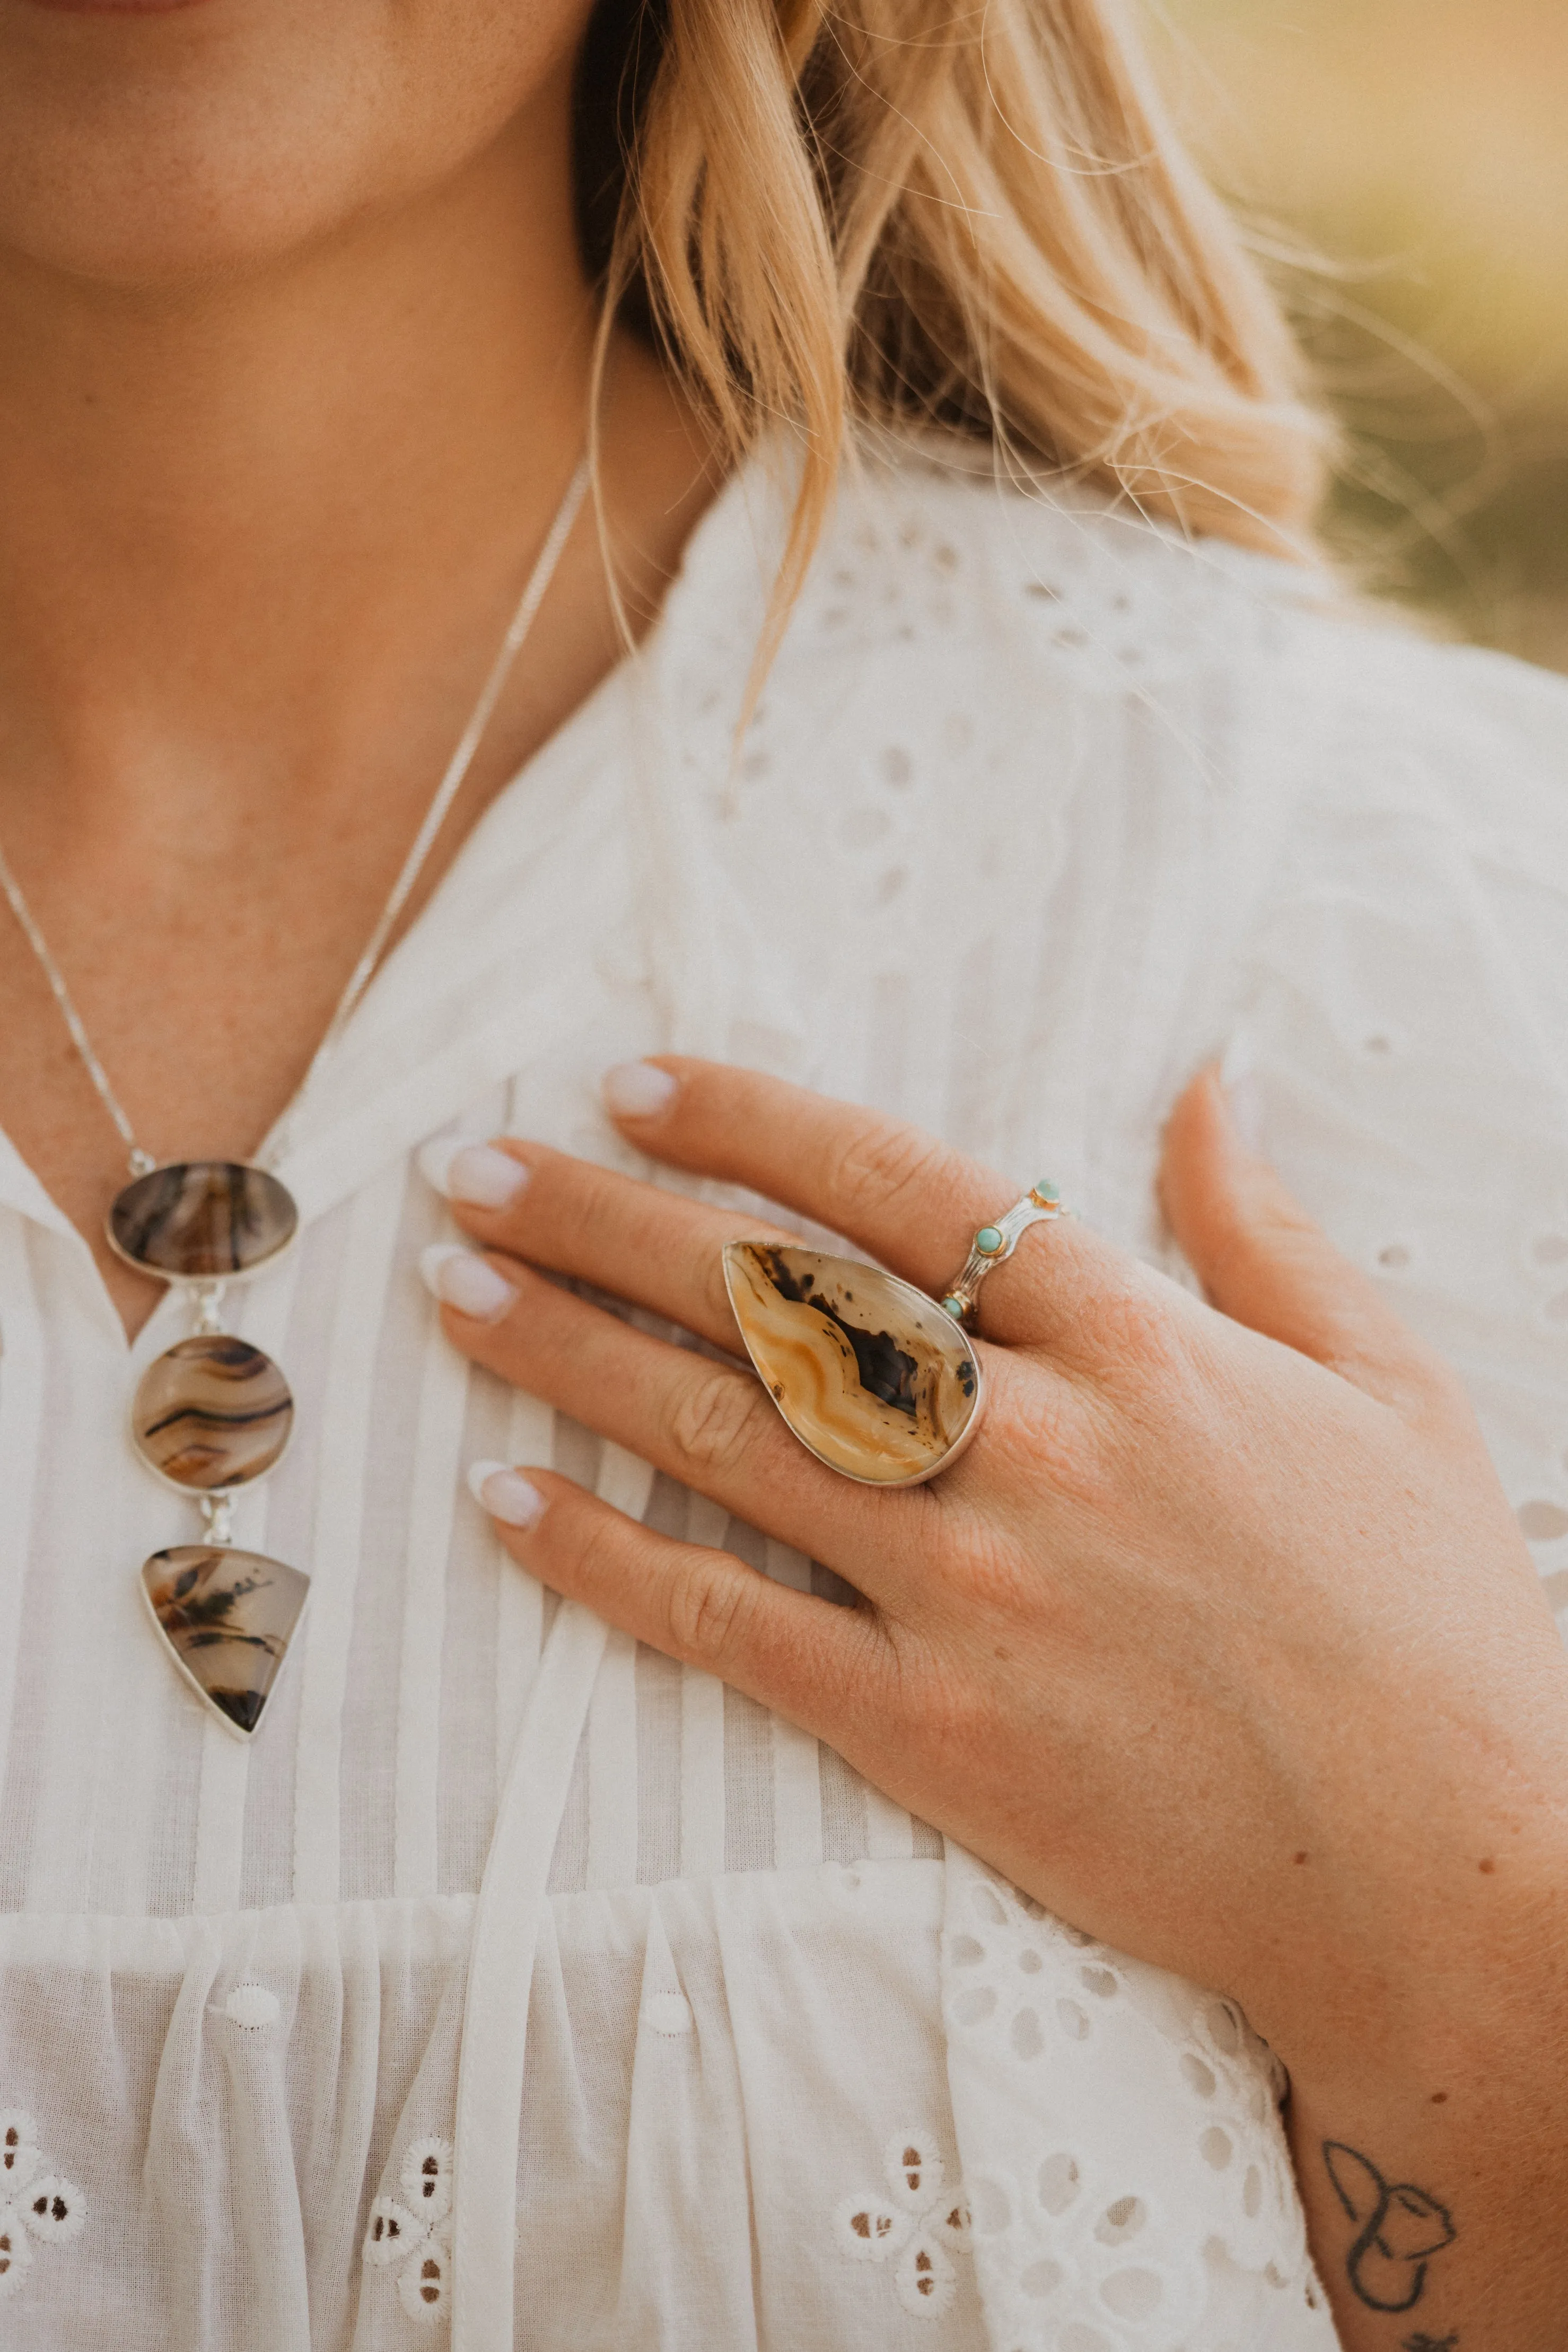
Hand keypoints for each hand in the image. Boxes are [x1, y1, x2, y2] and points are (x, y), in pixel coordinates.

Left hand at [425, 1056, 1567, 2347]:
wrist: (1454, 1872)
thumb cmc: (1432, 1616)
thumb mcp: (1386, 1381)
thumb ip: (1268, 1225)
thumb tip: (1212, 1076)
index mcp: (1141, 1341)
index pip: (897, 1187)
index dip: (746, 1121)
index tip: (627, 1081)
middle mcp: (1036, 1442)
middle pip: (771, 1295)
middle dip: (600, 1215)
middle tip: (473, 1166)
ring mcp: (974, 1590)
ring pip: (724, 1437)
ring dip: (567, 1355)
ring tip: (453, 1294)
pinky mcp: (936, 1733)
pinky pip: (731, 1627)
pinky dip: (606, 1564)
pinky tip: (504, 1505)